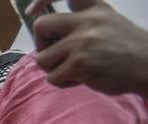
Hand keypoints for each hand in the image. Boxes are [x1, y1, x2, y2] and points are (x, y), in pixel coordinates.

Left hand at [28, 0, 147, 96]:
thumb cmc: (124, 49)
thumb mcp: (107, 22)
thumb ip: (82, 23)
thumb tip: (48, 34)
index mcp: (95, 7)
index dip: (43, 0)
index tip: (32, 11)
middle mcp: (87, 20)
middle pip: (41, 25)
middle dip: (40, 43)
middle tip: (53, 53)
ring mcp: (82, 42)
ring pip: (42, 58)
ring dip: (53, 68)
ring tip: (72, 70)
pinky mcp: (79, 63)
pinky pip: (52, 77)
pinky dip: (62, 82)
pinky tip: (80, 79)